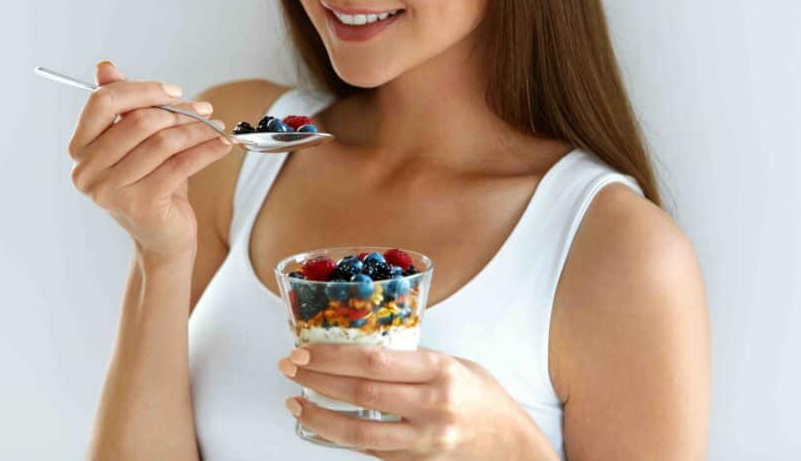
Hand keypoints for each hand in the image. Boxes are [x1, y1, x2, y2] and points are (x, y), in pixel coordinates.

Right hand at [67, 61, 232, 260]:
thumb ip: (121, 106)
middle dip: (179, 112)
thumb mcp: (136, 142)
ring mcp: (110, 190)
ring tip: (216, 129)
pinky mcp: (140, 204)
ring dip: (197, 131)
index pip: (103, 102)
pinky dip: (207, 151)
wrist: (162, 237)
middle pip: (139, 121)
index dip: (142, 90)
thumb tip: (105, 67)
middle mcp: (87, 170)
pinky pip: (181, 165)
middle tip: (205, 112)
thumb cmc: (151, 183)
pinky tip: (221, 145)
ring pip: (163, 142)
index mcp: (80, 148)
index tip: (175, 92)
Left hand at [277, 344, 557, 459]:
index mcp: (440, 371)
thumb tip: (359, 350)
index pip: (374, 362)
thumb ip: (412, 360)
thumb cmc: (482, 397)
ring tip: (294, 401)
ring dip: (318, 416)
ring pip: (358, 433)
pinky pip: (370, 451)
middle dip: (317, 379)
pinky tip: (320, 423)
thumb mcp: (454, 364)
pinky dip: (340, 437)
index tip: (305, 349)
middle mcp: (432, 406)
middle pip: (361, 394)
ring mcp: (423, 441)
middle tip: (288, 366)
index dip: (332, 356)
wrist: (512, 445)